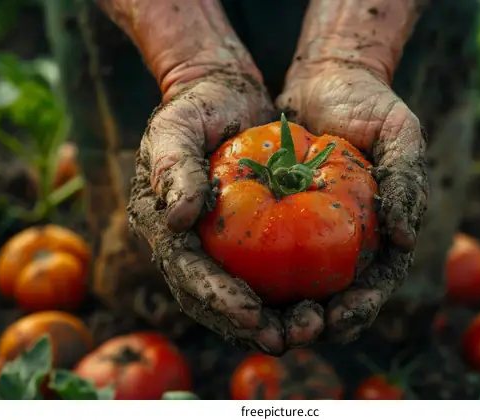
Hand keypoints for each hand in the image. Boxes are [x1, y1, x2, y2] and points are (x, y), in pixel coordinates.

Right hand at [128, 72, 292, 353]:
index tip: (252, 315)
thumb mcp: (176, 126)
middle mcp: (186, 246)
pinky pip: (262, 277)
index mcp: (162, 226)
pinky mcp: (243, 241)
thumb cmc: (196, 107)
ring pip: (238, 299)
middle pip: (211, 301)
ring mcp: (214, 247)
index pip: (186, 273)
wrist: (220, 96)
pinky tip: (318, 304)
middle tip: (285, 338)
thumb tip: (178, 219)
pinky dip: (285, 297)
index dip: (216, 298)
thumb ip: (173, 167)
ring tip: (309, 328)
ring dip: (270, 322)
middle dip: (245, 326)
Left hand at [276, 59, 428, 342]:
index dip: (359, 310)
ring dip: (282, 314)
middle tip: (291, 332)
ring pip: (298, 290)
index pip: (375, 287)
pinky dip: (256, 279)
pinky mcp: (283, 222)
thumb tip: (406, 239)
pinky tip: (236, 290)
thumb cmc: (369, 105)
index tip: (336, 320)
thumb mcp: (399, 133)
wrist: (327, 80)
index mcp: (382, 236)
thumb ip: (407, 181)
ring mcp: (315, 236)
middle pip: (335, 301)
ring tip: (260, 326)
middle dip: (316, 325)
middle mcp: (349, 244)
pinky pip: (267, 259)